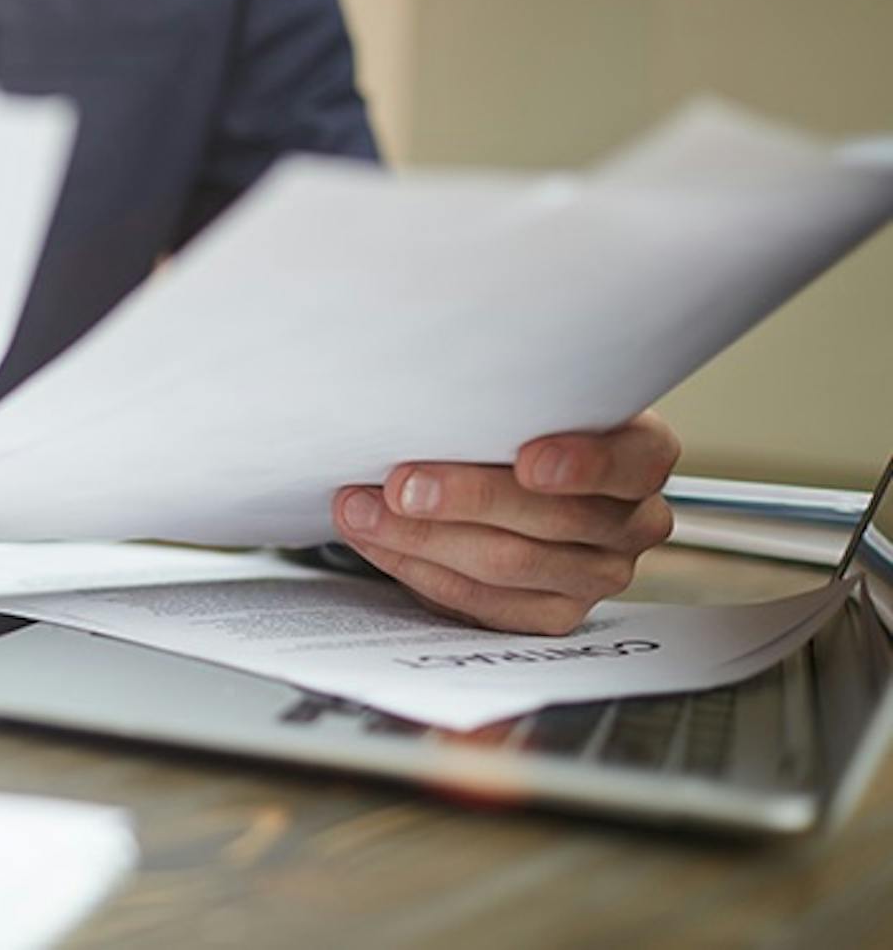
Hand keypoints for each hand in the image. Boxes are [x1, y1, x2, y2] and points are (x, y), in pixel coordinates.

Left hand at [332, 412, 679, 633]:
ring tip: (362, 509)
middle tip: (400, 484)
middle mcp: (631, 520)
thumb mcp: (528, 398)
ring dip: (420, 535)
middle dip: (465, 499)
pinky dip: (417, 567)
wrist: (508, 474)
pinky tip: (377, 540)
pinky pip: (481, 602)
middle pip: (552, 519)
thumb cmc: (517, 425)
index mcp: (642, 455)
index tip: (527, 460)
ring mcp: (595, 575)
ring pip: (506, 563)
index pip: (632, 462)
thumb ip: (506, 398)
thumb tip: (434, 390)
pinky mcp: (551, 614)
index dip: (583, 464)